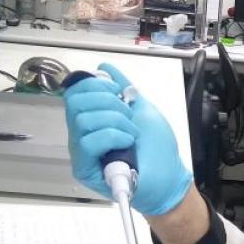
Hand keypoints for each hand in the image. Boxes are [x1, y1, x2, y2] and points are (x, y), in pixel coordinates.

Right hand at [64, 63, 192, 215]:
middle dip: (106, 101)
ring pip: (82, 121)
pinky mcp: (85, 169)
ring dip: (115, 121)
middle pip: (74, 102)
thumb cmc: (157, 148)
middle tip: (128, 115)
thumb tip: (104, 67)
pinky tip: (126, 143)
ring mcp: (81, 151)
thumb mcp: (141, 108)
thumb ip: (122, 87)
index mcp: (92, 118)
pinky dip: (112, 136)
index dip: (95, 85)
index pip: (75, 92)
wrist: (169, 176)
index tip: (119, 92)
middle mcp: (82, 133)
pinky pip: (87, 143)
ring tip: (131, 133)